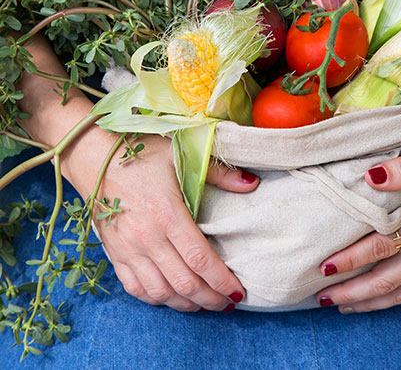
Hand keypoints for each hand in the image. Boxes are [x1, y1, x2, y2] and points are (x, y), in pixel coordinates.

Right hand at [63, 130, 258, 311]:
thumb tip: (252, 184)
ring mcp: (128, 249)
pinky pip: (136, 289)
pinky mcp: (114, 254)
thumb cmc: (140, 152)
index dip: (222, 280)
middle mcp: (147, 238)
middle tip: (227, 302)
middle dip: (210, 299)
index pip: (200, 259)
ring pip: (161, 292)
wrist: (93, 157)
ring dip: (186, 304)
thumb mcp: (181, 154)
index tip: (238, 290)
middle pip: (184, 283)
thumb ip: (219, 172)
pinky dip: (157, 299)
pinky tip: (172, 297)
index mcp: (167, 213)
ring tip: (204, 303)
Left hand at [317, 144, 400, 311]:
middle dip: (351, 293)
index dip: (348, 261)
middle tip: (322, 297)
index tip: (323, 268)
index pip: (376, 250)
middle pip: (384, 282)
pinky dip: (396, 300)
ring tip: (345, 306)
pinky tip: (383, 299)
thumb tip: (369, 175)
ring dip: (370, 302)